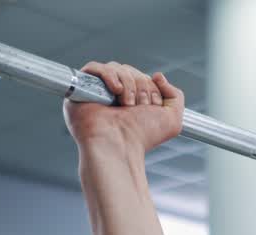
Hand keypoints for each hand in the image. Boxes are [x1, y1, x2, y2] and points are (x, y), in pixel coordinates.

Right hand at [64, 62, 184, 154]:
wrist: (121, 146)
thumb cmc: (142, 137)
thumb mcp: (172, 119)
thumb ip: (175, 95)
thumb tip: (158, 76)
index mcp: (132, 99)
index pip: (141, 76)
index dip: (151, 86)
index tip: (153, 105)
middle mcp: (113, 95)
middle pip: (129, 70)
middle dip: (141, 85)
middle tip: (139, 107)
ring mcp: (96, 91)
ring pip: (115, 67)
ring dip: (128, 84)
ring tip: (127, 104)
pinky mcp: (80, 90)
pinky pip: (94, 67)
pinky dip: (109, 75)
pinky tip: (116, 91)